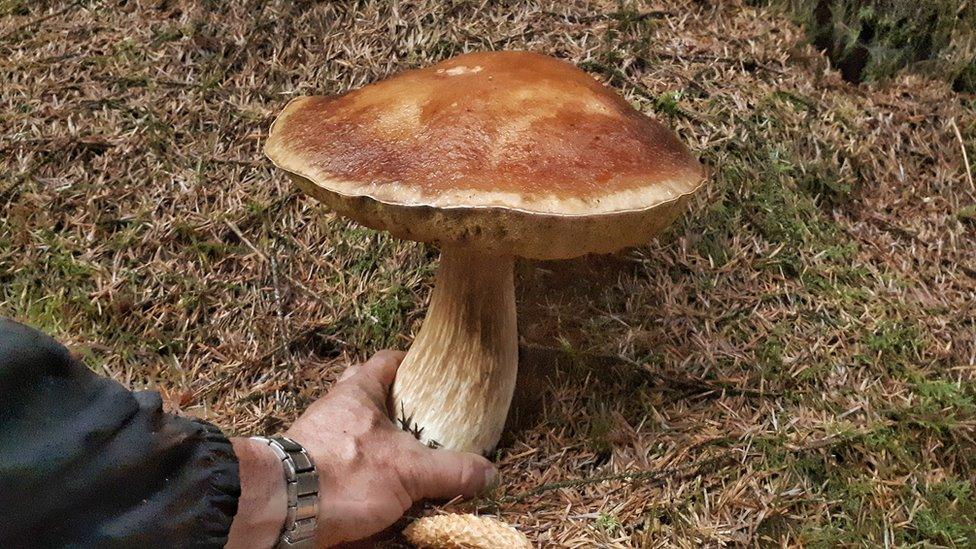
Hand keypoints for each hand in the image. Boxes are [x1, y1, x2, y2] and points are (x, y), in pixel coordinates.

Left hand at [287, 351, 496, 546]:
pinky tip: (381, 496)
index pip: (387, 361)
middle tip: (423, 427)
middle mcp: (335, 410)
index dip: (411, 362)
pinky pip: (342, 466)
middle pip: (369, 396)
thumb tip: (488, 473)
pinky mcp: (310, 471)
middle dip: (396, 411)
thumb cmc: (340, 474)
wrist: (281, 510)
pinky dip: (363, 478)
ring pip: (356, 434)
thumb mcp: (409, 470)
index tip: (432, 372)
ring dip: (380, 448)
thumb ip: (452, 470)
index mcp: (358, 393)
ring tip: (409, 467)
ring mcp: (318, 440)